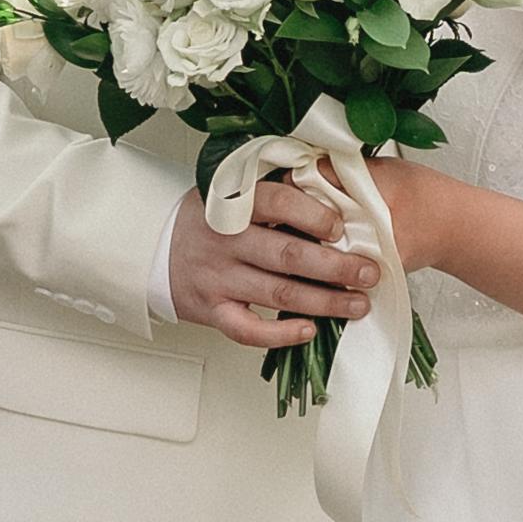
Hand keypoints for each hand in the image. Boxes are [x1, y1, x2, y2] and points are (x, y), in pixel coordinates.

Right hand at [164, 168, 374, 351]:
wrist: (153, 248)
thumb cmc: (207, 221)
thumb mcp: (232, 193)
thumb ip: (276, 190)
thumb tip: (335, 187)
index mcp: (233, 205)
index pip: (278, 202)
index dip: (313, 215)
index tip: (342, 227)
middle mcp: (225, 241)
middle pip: (288, 255)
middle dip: (336, 267)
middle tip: (369, 272)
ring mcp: (218, 278)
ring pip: (278, 293)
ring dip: (324, 302)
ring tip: (358, 303)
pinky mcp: (213, 310)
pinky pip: (248, 330)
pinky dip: (280, 334)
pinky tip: (309, 330)